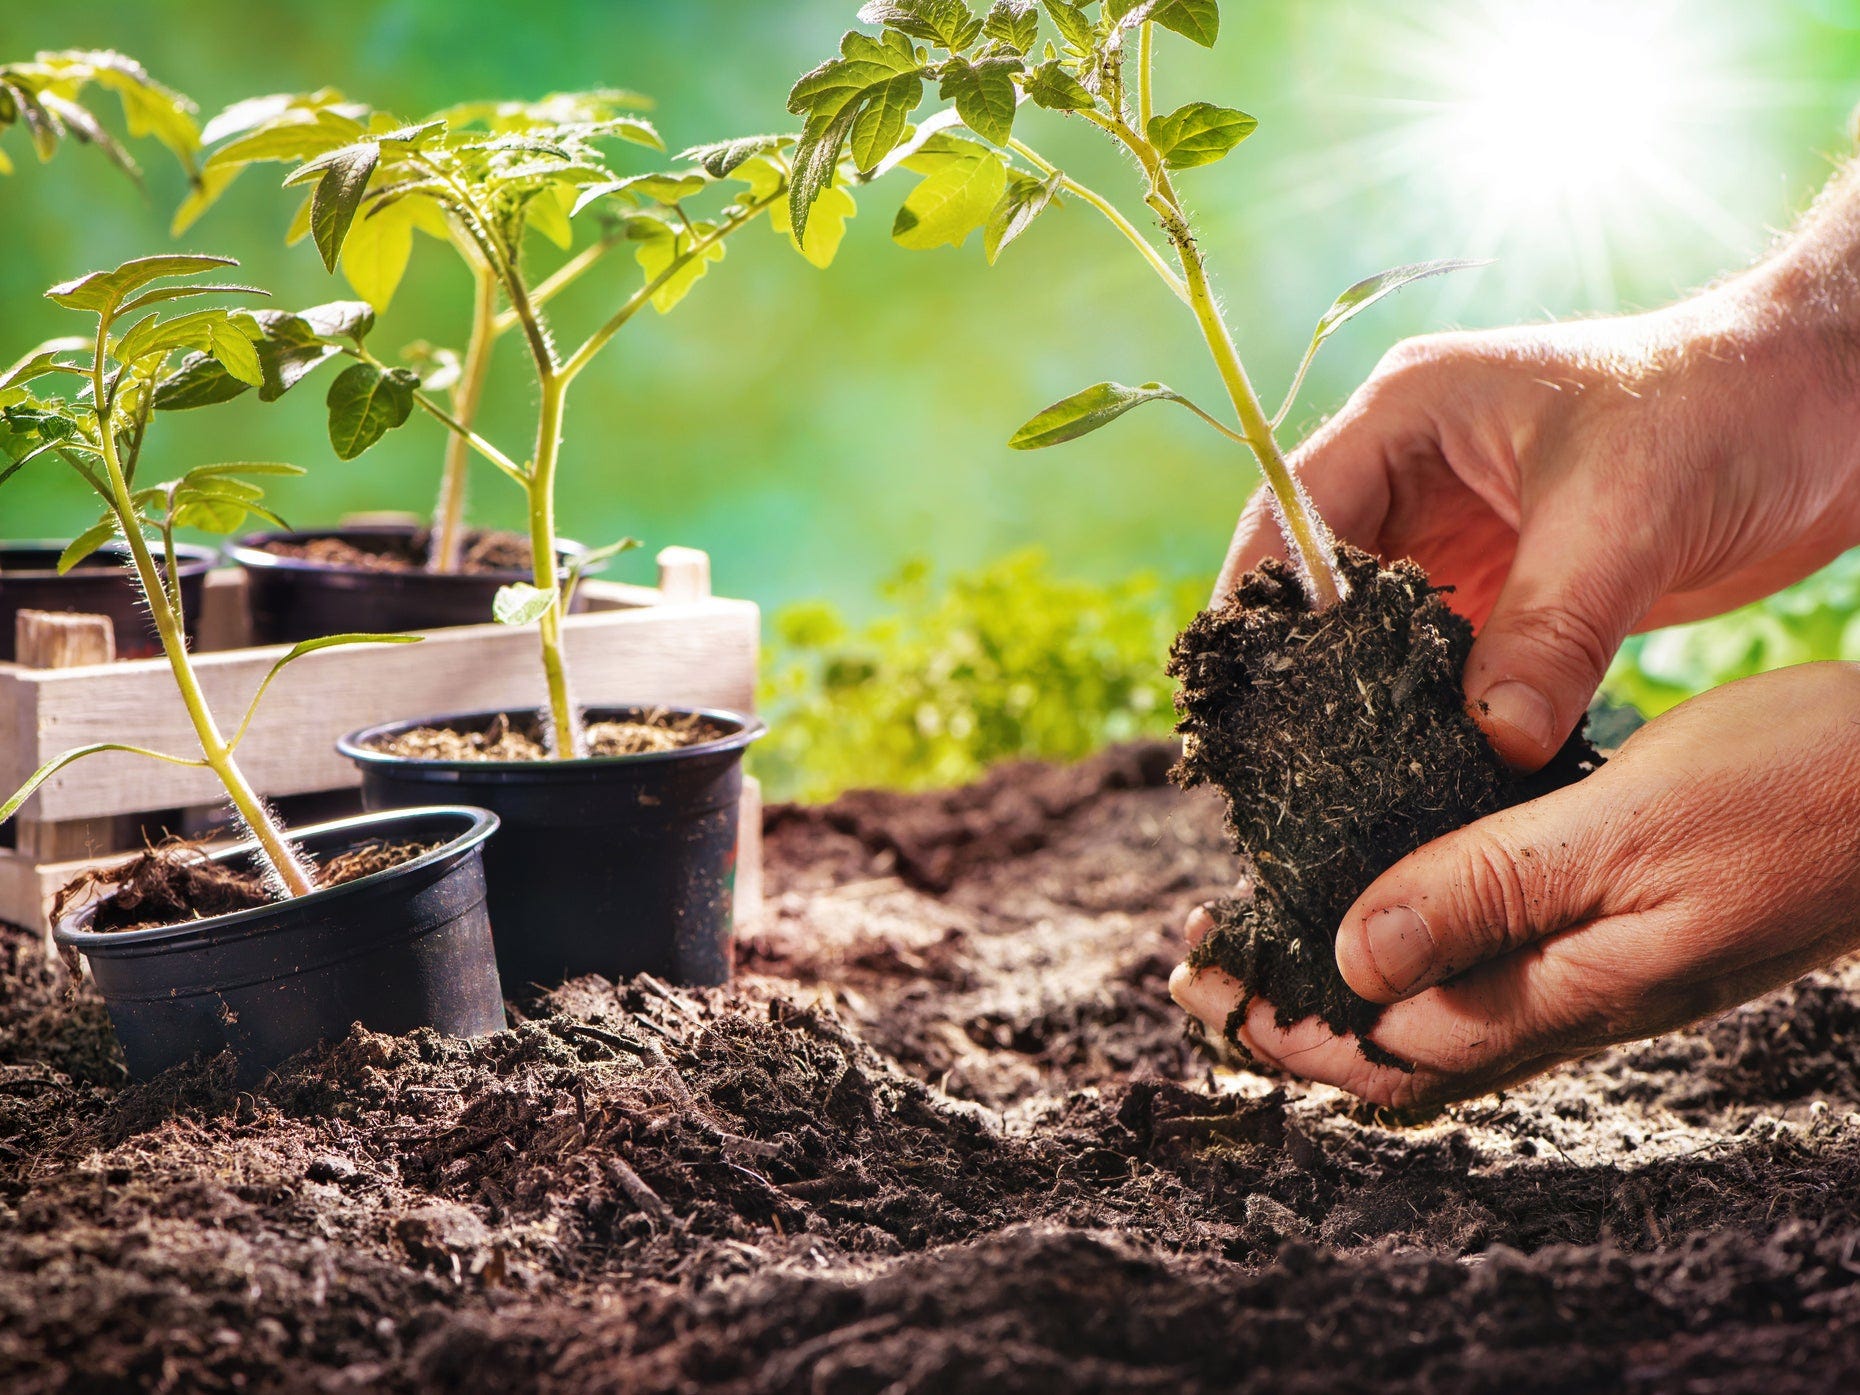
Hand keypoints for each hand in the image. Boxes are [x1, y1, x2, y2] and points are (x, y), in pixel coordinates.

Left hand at [1170, 663, 1859, 1109]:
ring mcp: (1603, 967)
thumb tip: (1356, 961)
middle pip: (1399, 1043)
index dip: (1280, 1025)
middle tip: (1198, 965)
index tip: (1193, 982)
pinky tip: (1389, 886)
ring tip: (1264, 930)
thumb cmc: (1795, 794)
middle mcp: (1575, 999)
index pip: (1386, 1049)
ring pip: (1443, 1003)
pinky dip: (1415, 933)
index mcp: (1567, 992)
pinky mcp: (1624, 922)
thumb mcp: (1622, 831)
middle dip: (1291, 1012)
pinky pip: (1494, 955)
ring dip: (1344, 977)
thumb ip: (1490, 893)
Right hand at [1219, 268, 1859, 769]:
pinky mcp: (1510, 589)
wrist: (1834, 409)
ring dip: (1367, 699)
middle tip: (1286, 764)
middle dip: (1301, 670)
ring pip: (1375, 634)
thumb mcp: (1625, 514)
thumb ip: (1551, 630)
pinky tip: (1426, 771)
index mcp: (1409, 416)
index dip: (1259, 606)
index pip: (1290, 514)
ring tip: (1344, 781)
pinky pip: (1444, 662)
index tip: (1247, 700)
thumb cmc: (1726, 407)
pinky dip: (1434, 713)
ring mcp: (1460, 535)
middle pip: (1317, 585)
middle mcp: (1416, 474)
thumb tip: (1492, 744)